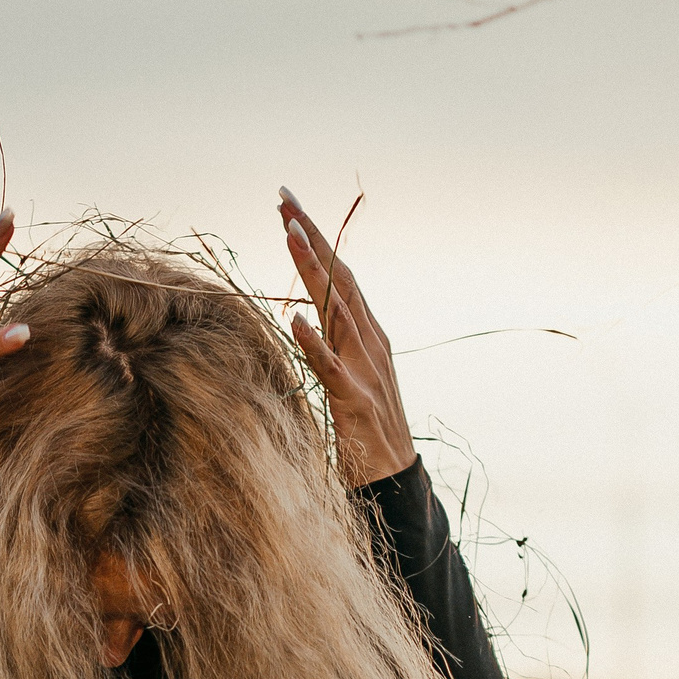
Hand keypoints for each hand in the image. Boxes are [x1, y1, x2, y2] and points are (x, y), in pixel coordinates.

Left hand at [280, 189, 416, 487]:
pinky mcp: (354, 400)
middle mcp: (370, 342)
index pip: (340, 275)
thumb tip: (308, 316)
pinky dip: (315, 342)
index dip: (317, 239)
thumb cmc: (365, 430)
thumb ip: (333, 344)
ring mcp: (366, 369)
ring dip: (313, 271)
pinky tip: (296, 320)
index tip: (289, 206)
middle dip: (313, 236)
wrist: (394, 480)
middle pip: (341, 278)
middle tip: (285, 199)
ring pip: (338, 310)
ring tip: (290, 235)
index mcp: (367, 334)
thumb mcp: (348, 376)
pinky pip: (331, 367)